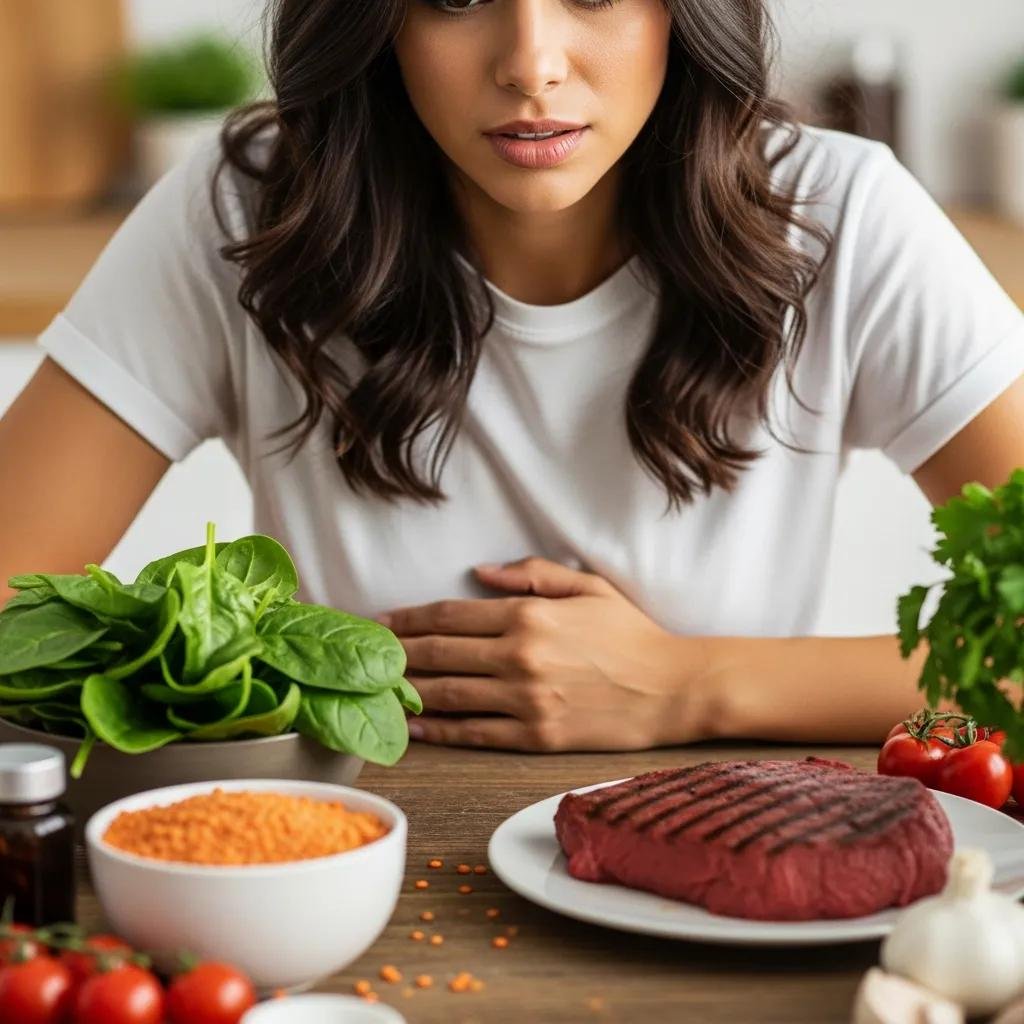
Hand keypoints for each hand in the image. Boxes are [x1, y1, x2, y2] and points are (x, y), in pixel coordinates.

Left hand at [378, 556, 704, 751]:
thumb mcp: (587, 587)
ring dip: (405, 690)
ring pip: (447, 694)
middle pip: (437, 653)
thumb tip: (480, 571)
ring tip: (373, 687)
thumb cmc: (630, 634)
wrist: (672, 689)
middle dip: (393, 652)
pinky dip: (438, 729)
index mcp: (529, 615)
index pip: (448, 615)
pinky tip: (413, 724)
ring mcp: (525, 700)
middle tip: (360, 654)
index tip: (378, 621)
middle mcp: (519, 656)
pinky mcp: (534, 736)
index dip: (406, 618)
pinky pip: (473, 733)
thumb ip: (531, 573)